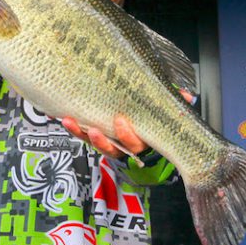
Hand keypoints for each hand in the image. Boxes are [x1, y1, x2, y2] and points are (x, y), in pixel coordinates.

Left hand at [60, 89, 192, 158]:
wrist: (139, 120)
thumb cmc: (152, 115)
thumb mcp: (164, 108)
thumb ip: (174, 102)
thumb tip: (187, 96)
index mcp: (141, 139)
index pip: (135, 143)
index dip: (127, 136)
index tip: (120, 122)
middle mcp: (123, 144)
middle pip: (112, 148)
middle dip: (101, 141)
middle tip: (93, 130)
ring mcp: (107, 140)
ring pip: (93, 143)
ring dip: (80, 134)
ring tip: (69, 122)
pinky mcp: (93, 134)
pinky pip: (81, 134)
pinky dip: (71, 126)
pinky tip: (58, 115)